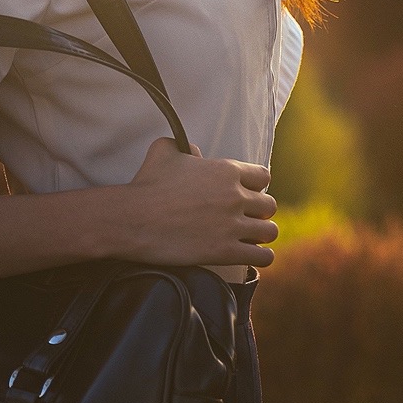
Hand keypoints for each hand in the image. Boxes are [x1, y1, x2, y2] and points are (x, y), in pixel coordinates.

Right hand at [118, 136, 279, 271]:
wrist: (132, 219)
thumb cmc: (147, 184)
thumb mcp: (165, 151)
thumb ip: (186, 146)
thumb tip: (195, 153)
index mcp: (226, 170)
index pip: (263, 176)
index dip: (256, 186)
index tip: (247, 194)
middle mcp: (235, 196)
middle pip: (269, 205)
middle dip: (260, 212)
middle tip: (247, 219)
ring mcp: (232, 225)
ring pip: (269, 231)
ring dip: (262, 235)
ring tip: (252, 239)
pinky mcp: (225, 252)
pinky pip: (262, 256)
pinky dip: (261, 257)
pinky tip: (253, 256)